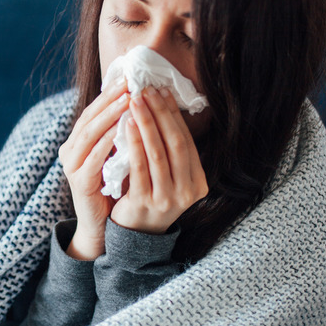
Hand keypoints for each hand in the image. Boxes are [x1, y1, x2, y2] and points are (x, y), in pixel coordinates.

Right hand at [59, 78, 128, 259]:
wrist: (101, 226)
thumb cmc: (113, 189)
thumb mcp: (117, 156)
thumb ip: (121, 134)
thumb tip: (141, 103)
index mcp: (78, 142)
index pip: (94, 111)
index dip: (110, 94)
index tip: (129, 78)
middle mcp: (70, 151)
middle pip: (90, 118)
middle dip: (110, 99)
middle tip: (129, 83)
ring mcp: (72, 167)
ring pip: (89, 134)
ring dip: (109, 116)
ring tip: (127, 100)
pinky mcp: (79, 183)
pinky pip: (92, 159)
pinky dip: (106, 144)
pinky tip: (120, 132)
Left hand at [110, 86, 208, 234]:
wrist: (134, 235)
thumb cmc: (150, 196)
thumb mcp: (169, 177)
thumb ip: (170, 150)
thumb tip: (163, 104)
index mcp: (198, 183)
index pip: (187, 141)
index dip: (174, 115)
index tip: (162, 91)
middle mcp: (187, 192)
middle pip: (176, 144)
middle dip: (161, 114)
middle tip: (147, 90)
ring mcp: (167, 199)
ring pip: (158, 154)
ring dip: (147, 123)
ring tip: (136, 101)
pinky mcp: (145, 203)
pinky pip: (140, 167)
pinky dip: (134, 143)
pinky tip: (126, 125)